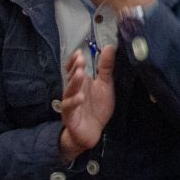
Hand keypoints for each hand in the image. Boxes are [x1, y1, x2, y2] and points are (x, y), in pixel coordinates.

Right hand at [56, 44, 115, 159]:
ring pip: (69, 91)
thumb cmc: (97, 107)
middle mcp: (73, 91)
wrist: (92, 132)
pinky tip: (80, 97)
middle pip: (70, 77)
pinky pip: (70, 108)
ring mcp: (70, 103)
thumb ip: (105, 67)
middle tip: (80, 59)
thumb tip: (110, 46)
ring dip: (73, 82)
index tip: (79, 52)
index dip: (74, 60)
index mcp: (81, 82)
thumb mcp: (105, 85)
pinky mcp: (70, 116)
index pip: (73, 68)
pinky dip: (74, 102)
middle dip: (74, 68)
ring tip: (79, 73)